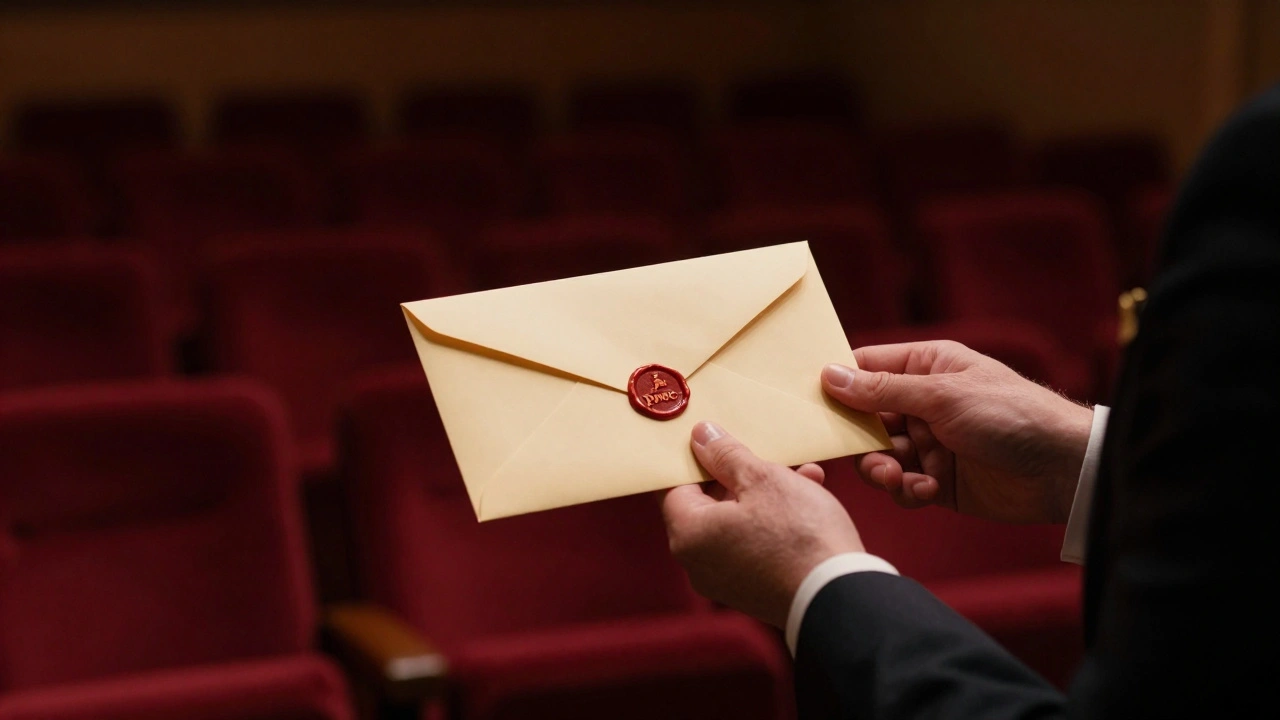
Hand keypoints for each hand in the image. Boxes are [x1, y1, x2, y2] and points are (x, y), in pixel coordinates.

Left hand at [662, 421, 863, 627]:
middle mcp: (698, 563)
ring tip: (801, 473)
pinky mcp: (753, 590)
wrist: (841, 598)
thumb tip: (700, 437)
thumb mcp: (763, 479)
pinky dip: (774, 521)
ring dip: (765, 494)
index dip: (692, 459)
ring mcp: (725, 580)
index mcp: (688, 534)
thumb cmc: (798, 535)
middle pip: (707, 504)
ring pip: (737, 521)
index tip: (712, 439)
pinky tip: (808, 497)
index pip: (671, 486)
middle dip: (739, 474)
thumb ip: (726, 455)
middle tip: (764, 452)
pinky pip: (753, 544)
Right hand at [822, 341, 1093, 524]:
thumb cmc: (1011, 414)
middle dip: (859, 440)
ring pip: (879, 456)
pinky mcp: (938, 479)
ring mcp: (930, 442)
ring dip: (883, 469)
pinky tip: (928, 490)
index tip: (810, 405)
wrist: (1062, 468)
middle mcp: (923, 402)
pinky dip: (907, 490)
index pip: (865, 369)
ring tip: (899, 478)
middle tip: (864, 454)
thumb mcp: (942, 396)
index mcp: (925, 367)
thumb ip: (882, 391)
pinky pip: (903, 485)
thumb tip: (829, 376)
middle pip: (864, 418)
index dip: (837, 385)